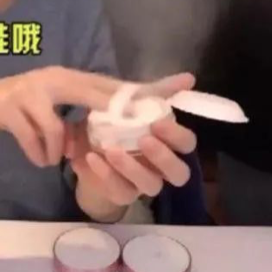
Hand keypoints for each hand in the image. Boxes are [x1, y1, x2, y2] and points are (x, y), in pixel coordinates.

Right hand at [0, 66, 124, 167]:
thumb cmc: (19, 108)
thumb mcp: (51, 102)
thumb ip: (79, 107)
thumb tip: (118, 127)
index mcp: (63, 75)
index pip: (105, 82)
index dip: (135, 88)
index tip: (170, 88)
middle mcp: (48, 78)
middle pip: (88, 95)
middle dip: (110, 114)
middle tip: (125, 137)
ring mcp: (26, 91)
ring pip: (55, 127)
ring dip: (57, 148)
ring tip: (57, 159)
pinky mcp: (8, 108)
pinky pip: (31, 138)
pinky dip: (38, 154)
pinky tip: (40, 161)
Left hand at [66, 73, 197, 220]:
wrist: (82, 150)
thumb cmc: (112, 124)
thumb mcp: (126, 103)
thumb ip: (156, 92)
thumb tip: (189, 78)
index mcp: (165, 143)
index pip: (186, 143)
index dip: (176, 134)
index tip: (157, 121)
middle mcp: (159, 167)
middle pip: (180, 172)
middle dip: (164, 157)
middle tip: (144, 140)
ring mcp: (141, 183)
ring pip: (151, 185)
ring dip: (132, 167)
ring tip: (110, 149)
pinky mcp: (120, 193)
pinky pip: (119, 189)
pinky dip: (105, 173)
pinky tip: (90, 156)